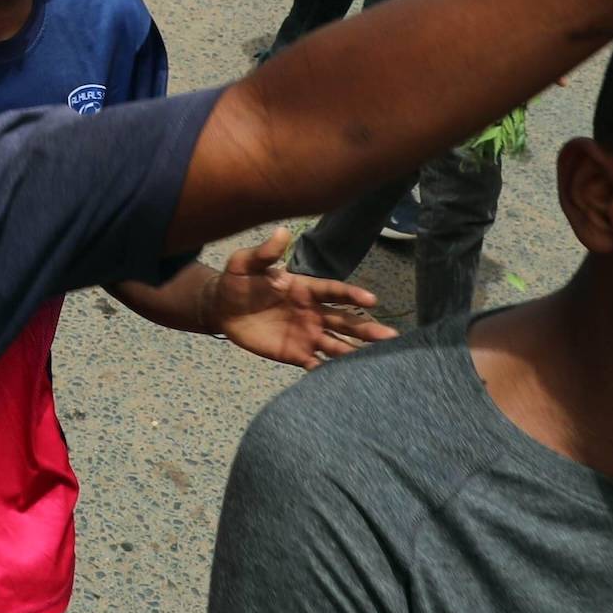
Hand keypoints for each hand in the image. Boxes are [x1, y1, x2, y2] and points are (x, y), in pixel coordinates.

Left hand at [205, 228, 392, 367]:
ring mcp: (306, 334)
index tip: (372, 300)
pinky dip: (328, 371)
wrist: (220, 308)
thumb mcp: (245, 263)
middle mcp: (312, 312)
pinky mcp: (295, 353)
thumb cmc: (236, 281)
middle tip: (391, 336)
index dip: (352, 295)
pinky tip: (344, 380)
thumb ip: (264, 253)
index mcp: (305, 289)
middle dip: (367, 328)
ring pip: (337, 344)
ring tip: (377, 360)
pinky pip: (316, 364)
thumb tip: (282, 232)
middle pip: (344, 321)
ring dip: (355, 352)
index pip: (334, 291)